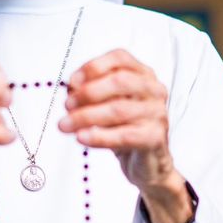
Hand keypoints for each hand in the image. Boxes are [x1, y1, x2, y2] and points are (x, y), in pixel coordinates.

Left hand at [58, 49, 192, 222]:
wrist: (147, 163)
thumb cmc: (125, 128)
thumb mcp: (107, 106)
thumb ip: (91, 94)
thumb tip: (71, 89)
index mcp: (143, 75)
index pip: (120, 58)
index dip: (93, 67)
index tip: (72, 82)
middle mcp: (154, 90)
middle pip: (120, 81)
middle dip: (88, 93)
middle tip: (67, 106)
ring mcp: (157, 114)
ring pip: (118, 110)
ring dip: (86, 116)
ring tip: (65, 125)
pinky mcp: (155, 138)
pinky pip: (124, 135)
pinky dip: (99, 136)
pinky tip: (81, 137)